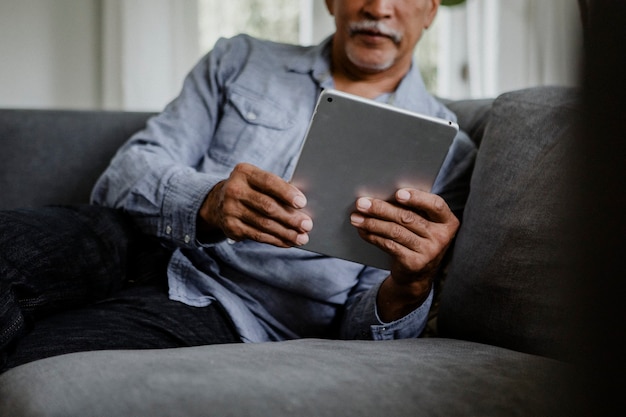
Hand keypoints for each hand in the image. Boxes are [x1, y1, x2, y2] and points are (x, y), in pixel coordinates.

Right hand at [197, 163, 312, 247]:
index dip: (286, 193)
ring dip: (286, 233)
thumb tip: (303, 206)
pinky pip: (258, 236)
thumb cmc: (251, 189)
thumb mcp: (258, 181)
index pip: (269, 182)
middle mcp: (234, 190)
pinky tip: (288, 241)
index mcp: (244, 172)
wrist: (218, 202)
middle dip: (290, 217)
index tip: (302, 203)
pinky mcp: (230, 227)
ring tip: (302, 238)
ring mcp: (230, 209)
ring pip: (264, 224)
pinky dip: (276, 240)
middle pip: (267, 206)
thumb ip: (277, 188)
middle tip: (307, 225)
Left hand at [350, 188, 459, 320]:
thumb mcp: (424, 225)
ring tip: (356, 217)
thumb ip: (414, 210)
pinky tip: (363, 231)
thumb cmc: (418, 240)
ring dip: (372, 223)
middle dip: (381, 208)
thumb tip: (381, 195)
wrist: (418, 275)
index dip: (417, 198)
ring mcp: (429, 252)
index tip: (397, 193)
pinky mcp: (414, 263)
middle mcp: (442, 237)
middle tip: (362, 203)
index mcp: (448, 221)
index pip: (436, 205)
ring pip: (395, 231)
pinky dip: (373, 237)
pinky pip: (389, 245)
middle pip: (408, 218)